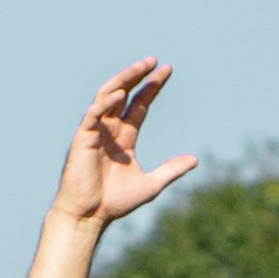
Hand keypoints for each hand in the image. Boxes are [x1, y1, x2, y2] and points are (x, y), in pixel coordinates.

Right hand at [53, 57, 199, 233]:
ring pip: (107, 96)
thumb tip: (195, 160)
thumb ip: (171, 170)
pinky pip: (93, 114)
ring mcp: (96, 132)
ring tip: (140, 67)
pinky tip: (119, 94)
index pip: (139, 105)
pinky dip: (105, 103)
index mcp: (125, 137)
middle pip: (124, 94)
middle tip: (155, 61)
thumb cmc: (114, 202)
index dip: (152, 88)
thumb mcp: (151, 184)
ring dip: (123, 80)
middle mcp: (110, 130)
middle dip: (138, 76)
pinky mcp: (82, 138)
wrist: (89, 216)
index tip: (166, 71)